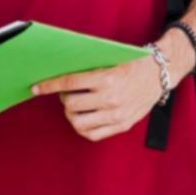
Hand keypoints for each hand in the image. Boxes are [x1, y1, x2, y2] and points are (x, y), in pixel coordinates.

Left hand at [33, 55, 166, 142]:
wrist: (159, 74)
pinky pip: (93, 134)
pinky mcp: (122, 125)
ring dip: (71, 114)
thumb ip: (87, 69)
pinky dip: (82, 127)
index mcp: (107, 78)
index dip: (49, 85)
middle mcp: (112, 98)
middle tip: (66, 94)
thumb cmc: (131, 63)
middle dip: (63, 99)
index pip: (69, 83)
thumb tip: (56, 73)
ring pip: (78, 122)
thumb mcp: (109, 60)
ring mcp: (117, 115)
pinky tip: (82, 117)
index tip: (36, 87)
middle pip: (71, 104)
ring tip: (75, 106)